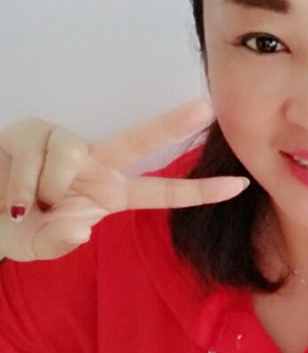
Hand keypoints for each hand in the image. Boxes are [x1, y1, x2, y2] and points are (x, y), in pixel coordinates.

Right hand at [0, 99, 247, 261]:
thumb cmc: (14, 225)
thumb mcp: (35, 245)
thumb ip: (54, 243)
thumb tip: (79, 231)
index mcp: (108, 194)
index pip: (161, 193)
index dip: (199, 191)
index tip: (239, 186)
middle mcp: (94, 164)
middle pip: (138, 141)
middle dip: (172, 124)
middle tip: (206, 108)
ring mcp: (65, 145)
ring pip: (71, 157)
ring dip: (43, 189)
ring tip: (23, 204)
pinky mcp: (33, 131)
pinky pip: (35, 156)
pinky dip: (17, 185)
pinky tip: (7, 192)